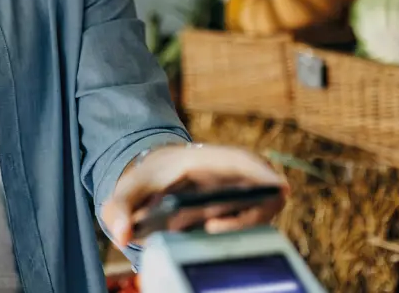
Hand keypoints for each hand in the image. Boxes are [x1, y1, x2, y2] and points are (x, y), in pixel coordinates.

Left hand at [100, 143, 287, 246]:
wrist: (150, 183)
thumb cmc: (145, 181)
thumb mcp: (127, 191)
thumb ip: (118, 210)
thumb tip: (122, 236)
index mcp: (209, 160)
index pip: (243, 161)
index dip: (265, 173)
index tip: (279, 188)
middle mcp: (230, 176)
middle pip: (260, 189)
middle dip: (250, 212)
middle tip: (213, 227)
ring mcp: (236, 195)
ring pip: (257, 210)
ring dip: (241, 225)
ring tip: (207, 231)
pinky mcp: (236, 213)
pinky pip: (247, 223)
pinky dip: (235, 232)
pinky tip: (210, 237)